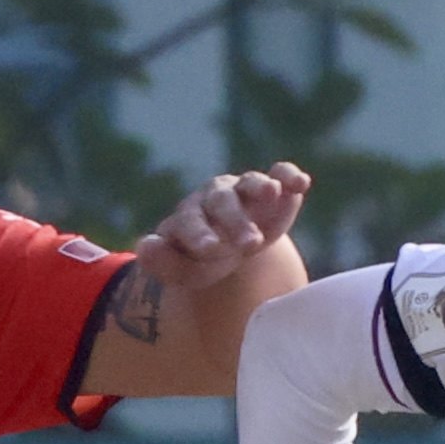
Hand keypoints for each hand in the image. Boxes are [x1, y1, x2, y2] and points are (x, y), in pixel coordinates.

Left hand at [138, 164, 310, 294]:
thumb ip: (163, 262)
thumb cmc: (201, 260)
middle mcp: (213, 199)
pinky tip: (299, 183)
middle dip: (235, 221)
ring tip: (271, 192)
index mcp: (188, 219)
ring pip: (249, 183)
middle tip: (249, 244)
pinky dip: (288, 176)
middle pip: (221, 204)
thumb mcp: (182, 268)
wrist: (229, 247)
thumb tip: (145, 248)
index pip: (189, 223)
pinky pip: (280, 175)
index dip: (198, 235)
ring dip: (259, 187)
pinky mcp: (274, 188)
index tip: (210, 249)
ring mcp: (244, 190)